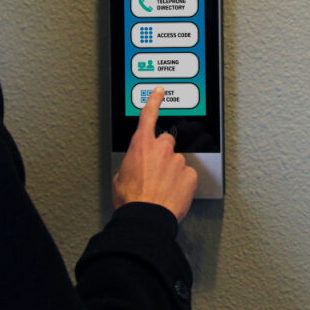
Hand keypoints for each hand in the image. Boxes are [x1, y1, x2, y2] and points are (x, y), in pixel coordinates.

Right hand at [113, 87, 197, 221]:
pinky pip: (187, 175)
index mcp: (141, 146)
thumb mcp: (120, 178)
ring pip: (177, 161)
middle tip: (156, 171)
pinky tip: (172, 192)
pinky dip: (182, 182)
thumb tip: (133, 168)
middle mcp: (161, 149)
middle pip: (166, 141)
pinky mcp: (190, 175)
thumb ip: (130, 164)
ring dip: (172, 170)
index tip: (159, 92)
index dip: (154, 101)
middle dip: (162, 153)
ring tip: (162, 188)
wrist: (146, 217)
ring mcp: (177, 161)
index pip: (148, 115)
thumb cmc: (131, 200)